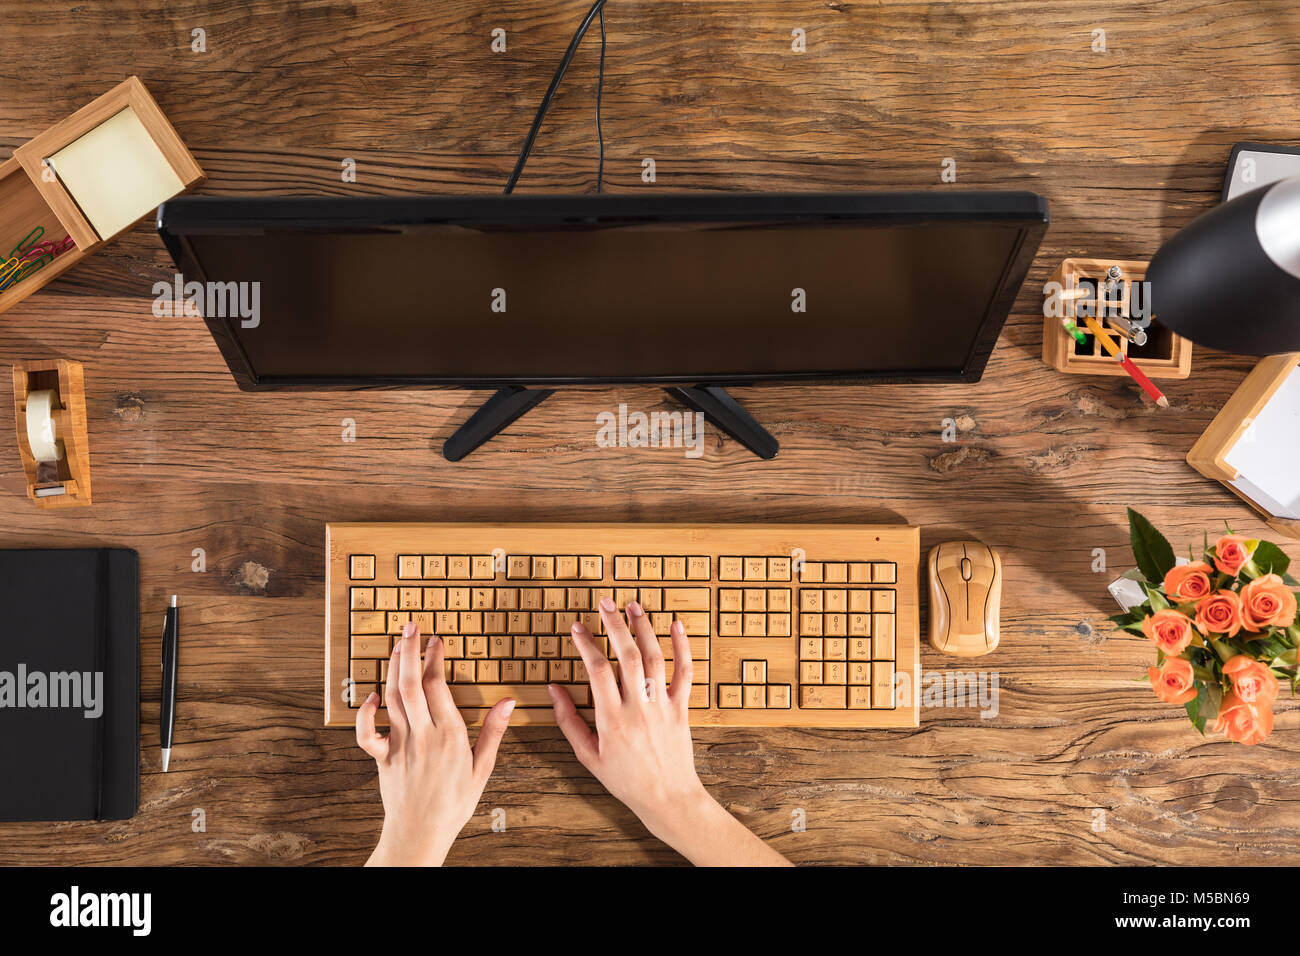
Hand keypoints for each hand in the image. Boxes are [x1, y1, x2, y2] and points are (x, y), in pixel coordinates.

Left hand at [357, 621, 513, 865]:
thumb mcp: (483, 769)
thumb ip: (493, 732)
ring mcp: (399, 745)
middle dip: (409, 651)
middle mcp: (422, 735)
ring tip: (397, 646)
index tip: (437, 640)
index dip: (435, 658)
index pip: (438, 686)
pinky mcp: (382, 757)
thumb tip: (508, 702)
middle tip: (411, 627)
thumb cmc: (454, 804)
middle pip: (410, 683)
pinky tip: (372, 694)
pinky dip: (366, 711)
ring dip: (391, 668)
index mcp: (449, 735)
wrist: (420, 835)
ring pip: (391, 698)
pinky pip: (367, 732)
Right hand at [549, 598, 790, 865]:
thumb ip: (568, 720)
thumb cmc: (625, 779)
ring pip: (654, 658)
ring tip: (633, 606)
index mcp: (612, 720)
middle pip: (626, 656)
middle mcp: (638, 708)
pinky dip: (682, 647)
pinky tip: (676, 625)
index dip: (585, 645)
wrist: (667, 798)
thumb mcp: (588, 755)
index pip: (597, 671)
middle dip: (614, 625)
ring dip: (644, 628)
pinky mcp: (681, 707)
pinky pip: (685, 672)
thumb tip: (554, 689)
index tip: (577, 627)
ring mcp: (663, 706)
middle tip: (604, 603)